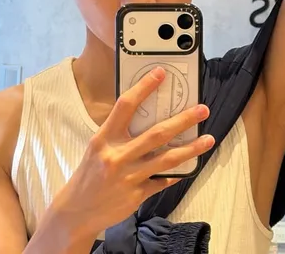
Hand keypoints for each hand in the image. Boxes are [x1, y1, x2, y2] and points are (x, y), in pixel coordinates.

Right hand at [52, 67, 214, 239]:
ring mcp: (128, 177)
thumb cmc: (88, 173)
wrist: (76, 210)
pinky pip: (162, 181)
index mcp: (104, 138)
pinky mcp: (137, 195)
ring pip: (167, 158)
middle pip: (156, 133)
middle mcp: (117, 155)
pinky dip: (176, 173)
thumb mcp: (98, 147)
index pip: (125, 106)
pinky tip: (188, 167)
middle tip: (202, 109)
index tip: (160, 74)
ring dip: (191, 148)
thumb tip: (145, 117)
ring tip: (208, 138)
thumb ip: (118, 133)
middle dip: (183, 120)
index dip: (143, 88)